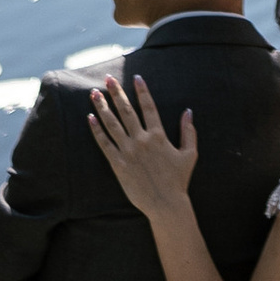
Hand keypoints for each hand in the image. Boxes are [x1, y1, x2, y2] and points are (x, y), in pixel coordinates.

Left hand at [89, 71, 199, 223]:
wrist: (165, 203)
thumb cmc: (178, 180)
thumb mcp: (189, 154)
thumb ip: (188, 131)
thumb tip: (188, 111)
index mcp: (158, 136)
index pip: (149, 107)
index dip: (142, 91)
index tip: (135, 77)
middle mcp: (141, 140)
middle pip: (126, 111)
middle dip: (116, 92)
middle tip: (108, 78)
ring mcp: (128, 151)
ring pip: (112, 124)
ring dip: (102, 107)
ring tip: (94, 93)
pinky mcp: (118, 164)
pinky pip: (104, 144)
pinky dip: (96, 130)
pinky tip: (90, 118)